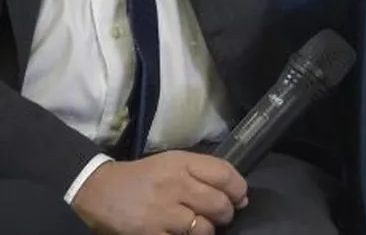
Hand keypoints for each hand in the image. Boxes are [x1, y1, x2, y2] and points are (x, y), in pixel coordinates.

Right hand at [70, 151, 246, 234]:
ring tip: (197, 226)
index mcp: (182, 163)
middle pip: (219, 203)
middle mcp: (174, 184)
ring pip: (204, 227)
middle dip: (226, 213)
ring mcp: (162, 210)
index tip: (239, 198)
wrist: (99, 191)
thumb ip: (205, 173)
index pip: (225, 175)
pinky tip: (179, 233)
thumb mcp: (173, 163)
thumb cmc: (143, 177)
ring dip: (206, 229)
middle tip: (220, 215)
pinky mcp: (150, 232)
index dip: (239, 189)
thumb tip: (239, 195)